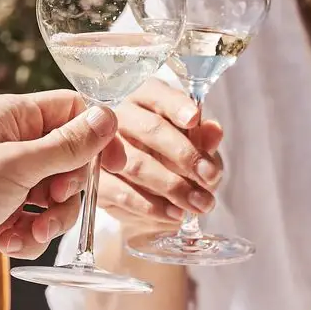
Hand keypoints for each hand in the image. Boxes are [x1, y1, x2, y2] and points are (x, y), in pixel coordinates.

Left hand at [0, 89, 125, 290]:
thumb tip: (107, 118)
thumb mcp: (19, 165)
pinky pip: (39, 223)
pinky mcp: (4, 215)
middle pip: (71, 159)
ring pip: (58, 197)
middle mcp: (12, 145)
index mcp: (12, 118)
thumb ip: (67, 145)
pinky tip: (8, 244)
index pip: (72, 111)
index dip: (98, 135)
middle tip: (50, 198)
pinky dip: (31, 236)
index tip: (114, 163)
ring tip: (29, 232)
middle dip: (68, 188)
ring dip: (52, 219)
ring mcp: (8, 181)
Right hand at [97, 79, 224, 239]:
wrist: (148, 194)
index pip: (159, 95)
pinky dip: (152, 207)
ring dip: (173, 187)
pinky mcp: (97, 180)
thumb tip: (213, 131)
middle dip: (184, 155)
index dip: (177, 106)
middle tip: (209, 176)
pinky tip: (175, 214)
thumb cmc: (172, 158)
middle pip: (150, 129)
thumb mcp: (194, 146)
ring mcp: (103, 149)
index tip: (194, 119)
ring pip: (138, 164)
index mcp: (145, 98)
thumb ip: (203, 138)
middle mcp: (120, 116)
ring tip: (200, 203)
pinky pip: (123, 193)